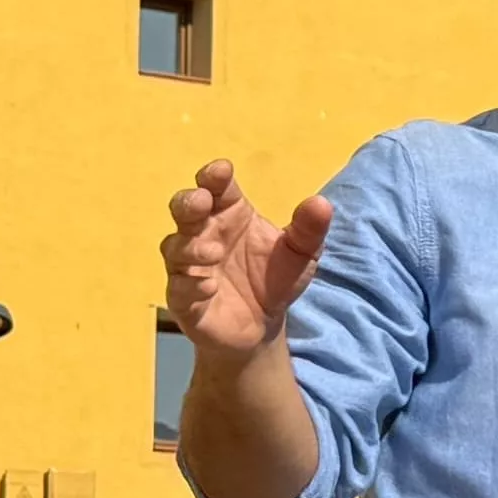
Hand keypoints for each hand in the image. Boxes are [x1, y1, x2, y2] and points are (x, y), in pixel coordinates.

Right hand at [163, 158, 331, 368]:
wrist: (262, 327)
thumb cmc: (276, 280)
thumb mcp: (302, 255)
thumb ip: (309, 230)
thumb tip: (322, 204)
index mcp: (230, 214)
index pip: (216, 187)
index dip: (214, 176)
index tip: (220, 171)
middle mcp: (204, 233)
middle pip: (184, 208)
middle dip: (188, 201)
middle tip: (201, 202)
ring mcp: (189, 265)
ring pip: (175, 247)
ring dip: (191, 247)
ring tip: (214, 253)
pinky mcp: (184, 297)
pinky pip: (178, 287)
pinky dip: (191, 285)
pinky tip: (209, 286)